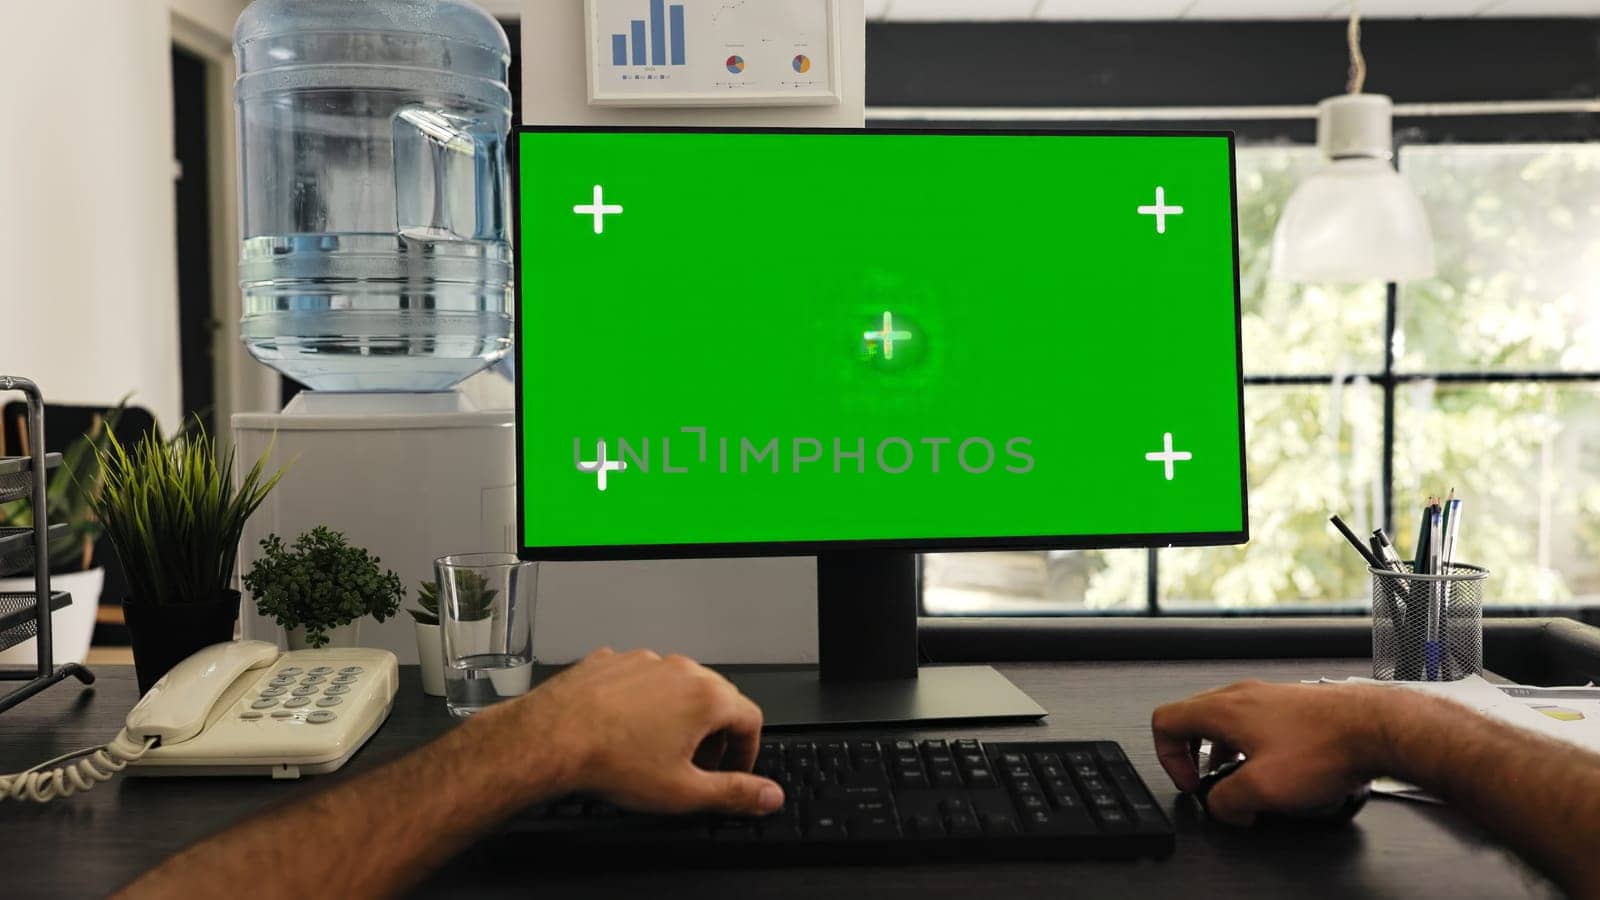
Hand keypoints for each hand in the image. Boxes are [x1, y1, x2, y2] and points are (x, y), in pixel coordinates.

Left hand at [510, 648, 782, 816]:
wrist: (550, 738)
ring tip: (656, 748)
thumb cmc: (612, 760)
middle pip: (716, 697)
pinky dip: (642, 701)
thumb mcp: (684, 791)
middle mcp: (678, 669)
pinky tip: (624, 729)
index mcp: (705, 696)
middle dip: (715, 733)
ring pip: (676, 686)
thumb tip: (768, 795)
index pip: (751, 718)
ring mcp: (643, 661)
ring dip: (678, 714)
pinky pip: (640, 680)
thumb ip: (734, 793)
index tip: (734, 769)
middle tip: (698, 764)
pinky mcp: (611, 661)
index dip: (747, 750)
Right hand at [1150, 680, 1401, 825]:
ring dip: (1226, 754)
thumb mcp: (1263, 789)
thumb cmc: (1328, 747)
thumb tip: (1222, 807)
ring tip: (1246, 780)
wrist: (1378, 728)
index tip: (1192, 783)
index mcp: (1223, 708)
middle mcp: (1242, 695)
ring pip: (1227, 722)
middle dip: (1195, 758)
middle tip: (1210, 783)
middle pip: (1194, 719)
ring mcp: (1269, 697)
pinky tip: (1280, 771)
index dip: (1169, 759)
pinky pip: (1257, 724)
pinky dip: (1254, 749)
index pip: (1166, 721)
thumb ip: (1227, 802)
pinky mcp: (1294, 706)